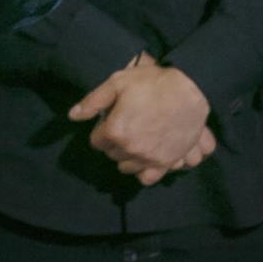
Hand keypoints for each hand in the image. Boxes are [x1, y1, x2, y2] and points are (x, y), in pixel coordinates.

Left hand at [68, 53, 214, 184]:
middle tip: (124, 126)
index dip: (101, 129)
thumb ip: (93, 101)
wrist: (190, 90)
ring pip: (127, 167)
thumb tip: (72, 116)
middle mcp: (131, 149)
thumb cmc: (151, 83)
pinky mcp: (167, 163)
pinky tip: (146, 157)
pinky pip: (148, 178)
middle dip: (113, 142)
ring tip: (134, 140)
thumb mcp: (117, 83)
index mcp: (115, 131)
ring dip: (126, 156)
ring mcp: (150, 159)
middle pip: (111, 154)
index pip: (96, 141)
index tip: (109, 120)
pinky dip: (144, 170)